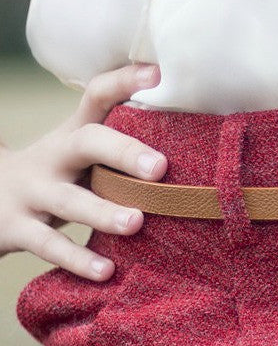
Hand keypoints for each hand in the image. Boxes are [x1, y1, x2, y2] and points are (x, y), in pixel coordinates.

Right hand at [0, 63, 167, 280]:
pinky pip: (50, 245)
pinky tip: (106, 271)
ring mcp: (33, 193)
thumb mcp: (76, 157)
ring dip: (102, 212)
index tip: (158, 74)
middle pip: (86, 142)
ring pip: (68, 200)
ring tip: (136, 223)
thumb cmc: (52, 179)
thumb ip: (116, 150)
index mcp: (72, 135)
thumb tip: (190, 149)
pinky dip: (79, 259)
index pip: (96, 97)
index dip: (124, 82)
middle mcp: (53, 157)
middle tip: (160, 168)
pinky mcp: (18, 229)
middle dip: (123, 152)